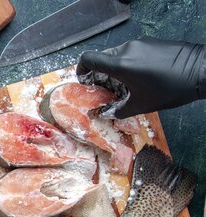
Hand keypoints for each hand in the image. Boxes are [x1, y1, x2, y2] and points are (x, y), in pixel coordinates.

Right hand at [76, 37, 204, 117]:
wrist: (201, 71)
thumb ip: (119, 110)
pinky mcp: (151, 42)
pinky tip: (140, 77)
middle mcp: (127, 50)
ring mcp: (140, 44)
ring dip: (115, 70)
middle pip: (102, 58)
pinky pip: (131, 52)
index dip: (81, 69)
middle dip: (100, 74)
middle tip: (107, 89)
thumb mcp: (142, 105)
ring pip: (117, 56)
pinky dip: (129, 64)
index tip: (85, 80)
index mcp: (120, 65)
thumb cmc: (170, 89)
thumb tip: (107, 114)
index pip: (88, 58)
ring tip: (126, 85)